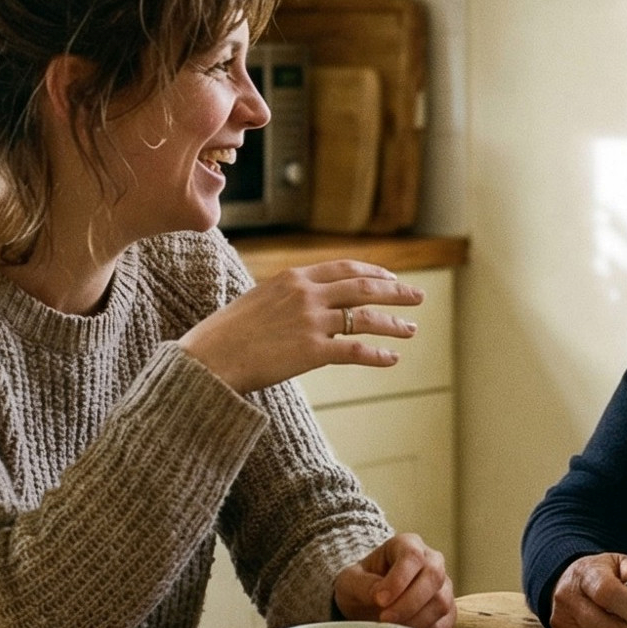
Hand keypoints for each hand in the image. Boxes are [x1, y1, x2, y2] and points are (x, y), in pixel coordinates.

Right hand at [179, 260, 423, 393]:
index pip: (344, 268)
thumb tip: (306, 303)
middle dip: (395, 291)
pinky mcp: (311, 351)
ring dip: (393, 323)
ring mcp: (311, 321)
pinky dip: (377, 355)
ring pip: (365, 317)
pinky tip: (391, 359)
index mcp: (293, 277)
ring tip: (411, 329)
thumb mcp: (257, 301)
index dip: (373, 272)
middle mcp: (306, 294)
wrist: (209, 358)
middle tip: (417, 297)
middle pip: (364, 287)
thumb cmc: (226, 334)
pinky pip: (355, 350)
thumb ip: (285, 298)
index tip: (390, 278)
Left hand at [333, 533, 455, 627]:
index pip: (412, 556)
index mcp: (407, 545)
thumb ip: (362, 585)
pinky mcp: (447, 611)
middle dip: (409, 602)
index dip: (399, 579)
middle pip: (433, 576)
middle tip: (385, 619)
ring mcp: (443, 586)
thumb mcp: (350, 581)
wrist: (368, 601)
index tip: (380, 600)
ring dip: (416, 620)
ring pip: (442, 601)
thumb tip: (381, 597)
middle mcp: (431, 561)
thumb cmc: (361, 585)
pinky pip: (445, 623)